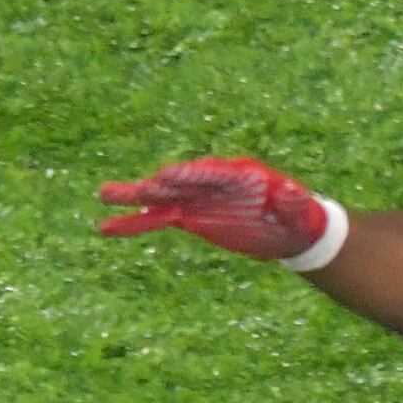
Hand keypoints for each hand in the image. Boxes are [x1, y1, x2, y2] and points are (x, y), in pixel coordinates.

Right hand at [96, 157, 342, 261]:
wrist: (289, 228)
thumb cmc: (297, 216)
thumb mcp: (299, 210)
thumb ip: (293, 201)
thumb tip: (292, 192)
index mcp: (238, 176)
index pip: (210, 174)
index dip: (188, 175)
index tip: (165, 176)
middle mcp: (212, 183)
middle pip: (180, 182)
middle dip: (155, 186)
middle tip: (128, 188)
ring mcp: (198, 198)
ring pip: (161, 198)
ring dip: (134, 198)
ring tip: (103, 195)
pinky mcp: (190, 216)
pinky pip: (158, 219)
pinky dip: (135, 223)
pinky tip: (107, 228)